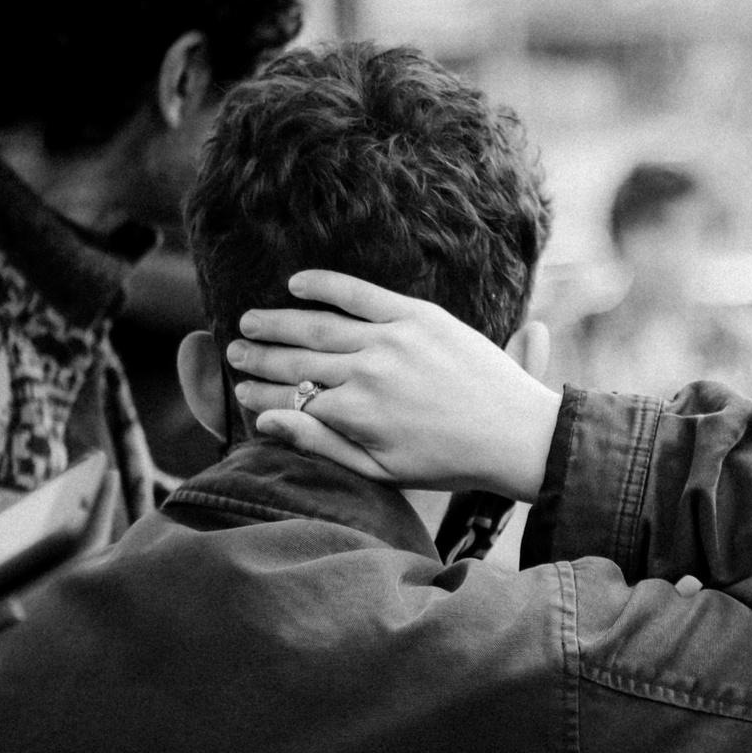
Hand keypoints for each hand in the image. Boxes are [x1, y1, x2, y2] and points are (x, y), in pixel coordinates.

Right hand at [227, 271, 562, 499]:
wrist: (518, 435)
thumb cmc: (451, 463)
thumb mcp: (382, 470)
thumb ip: (321, 445)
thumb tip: (265, 419)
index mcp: (356, 415)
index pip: (292, 398)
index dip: (262, 393)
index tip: (241, 389)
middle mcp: (367, 372)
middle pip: (297, 360)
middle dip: (260, 356)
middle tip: (233, 351)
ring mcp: (392, 339)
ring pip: (319, 326)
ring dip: (279, 323)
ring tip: (250, 321)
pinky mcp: (418, 316)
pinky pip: (360, 292)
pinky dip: (325, 284)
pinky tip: (296, 282)